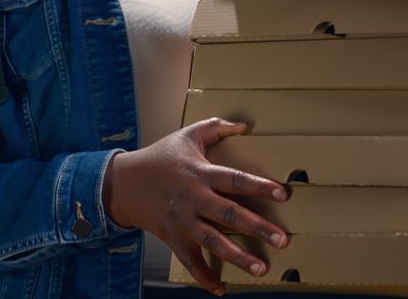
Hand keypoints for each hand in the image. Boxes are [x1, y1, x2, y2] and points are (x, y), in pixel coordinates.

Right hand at [102, 117, 288, 295]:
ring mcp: (183, 221)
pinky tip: (221, 289)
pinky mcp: (173, 237)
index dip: (259, 186)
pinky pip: (191, 261)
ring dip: (238, 257)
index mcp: (201, 173)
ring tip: (262, 268)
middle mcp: (195, 198)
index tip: (283, 194)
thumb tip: (243, 125)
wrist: (124, 183)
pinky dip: (204, 277)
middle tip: (282, 240)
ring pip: (214, 241)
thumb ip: (215, 127)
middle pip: (230, 214)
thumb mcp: (187, 135)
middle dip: (258, 228)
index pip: (236, 179)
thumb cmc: (160, 157)